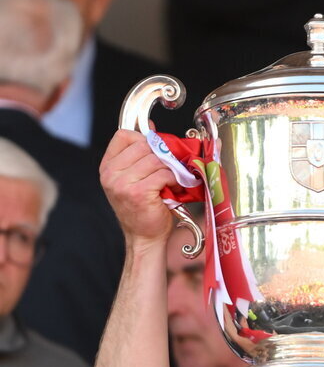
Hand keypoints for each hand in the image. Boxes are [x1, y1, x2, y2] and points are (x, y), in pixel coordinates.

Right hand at [100, 129, 177, 244]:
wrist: (144, 238)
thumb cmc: (143, 209)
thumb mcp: (135, 178)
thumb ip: (140, 154)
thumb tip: (152, 128)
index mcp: (107, 167)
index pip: (124, 136)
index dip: (143, 140)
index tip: (154, 151)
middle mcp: (111, 174)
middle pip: (143, 146)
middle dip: (161, 156)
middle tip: (168, 170)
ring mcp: (123, 183)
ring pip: (155, 160)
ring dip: (169, 170)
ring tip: (171, 181)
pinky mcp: (138, 192)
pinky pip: (162, 174)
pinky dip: (173, 180)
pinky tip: (172, 189)